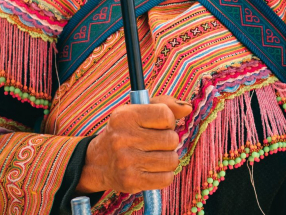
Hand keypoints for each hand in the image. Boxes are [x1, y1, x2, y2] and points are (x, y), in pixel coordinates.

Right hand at [76, 95, 191, 194]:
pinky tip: (152, 170)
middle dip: (168, 141)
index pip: (165, 115)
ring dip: (167, 159)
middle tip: (155, 143)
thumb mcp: (137, 111)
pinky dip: (164, 175)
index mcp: (124, 116)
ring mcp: (126, 161)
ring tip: (154, 156)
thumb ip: (164, 105)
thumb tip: (188, 108)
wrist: (97, 162)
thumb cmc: (125, 132)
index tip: (159, 126)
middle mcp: (123, 138)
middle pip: (171, 139)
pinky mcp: (131, 181)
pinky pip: (166, 178)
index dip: (168, 121)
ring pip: (172, 160)